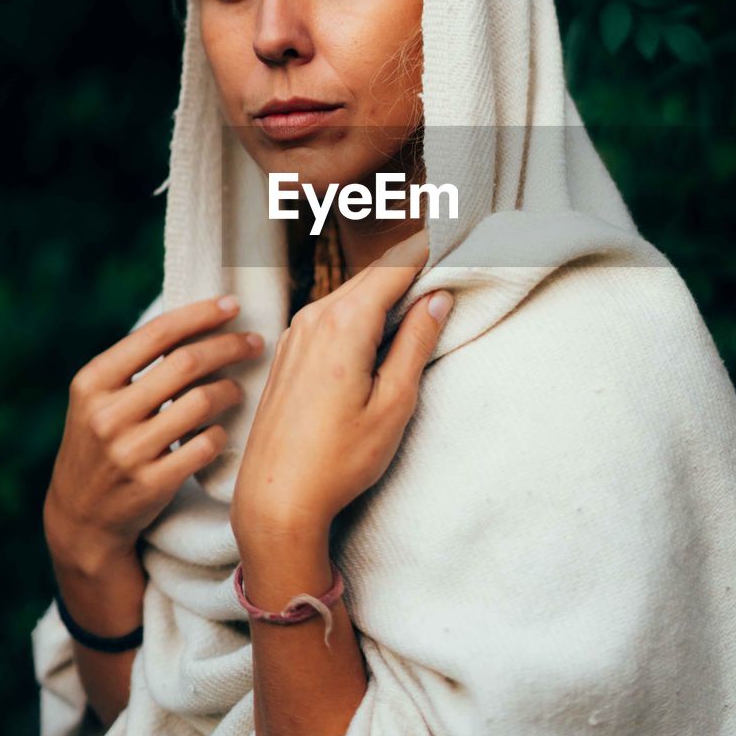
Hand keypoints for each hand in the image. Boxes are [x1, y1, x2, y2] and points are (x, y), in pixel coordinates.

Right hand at [44, 295, 264, 573]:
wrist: (81, 518)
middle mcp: (106, 414)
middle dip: (228, 346)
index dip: (200, 314)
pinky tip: (221, 430)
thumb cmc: (101, 443)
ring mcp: (128, 452)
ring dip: (230, 390)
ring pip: (200, 402)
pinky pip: (204, 446)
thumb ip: (135, 365)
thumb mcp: (98, 400)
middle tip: (254, 342)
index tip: (232, 305)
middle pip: (186, 363)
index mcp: (92, 382)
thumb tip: (198, 318)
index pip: (156, 334)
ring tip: (239, 389)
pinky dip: (220, 433)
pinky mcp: (150, 484)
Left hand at [230, 228, 452, 545]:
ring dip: (385, 291)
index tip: (459, 237)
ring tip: (424, 296)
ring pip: (351, 293)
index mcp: (344, 324)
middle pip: (373, 275)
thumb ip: (416, 343)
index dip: (429, 250)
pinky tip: (381, 330)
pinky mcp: (288, 352)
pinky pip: (330, 314)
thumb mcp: (393, 404)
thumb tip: (438, 297)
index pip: (395, 266)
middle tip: (450, 263)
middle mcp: (314, 317)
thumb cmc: (338, 460)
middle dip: (410, 267)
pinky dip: (360, 311)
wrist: (275, 497)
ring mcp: (296, 333)